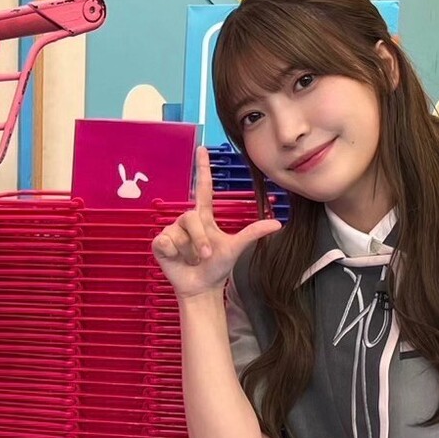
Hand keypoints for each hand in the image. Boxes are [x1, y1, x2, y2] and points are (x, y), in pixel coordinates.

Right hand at [152, 147, 282, 299]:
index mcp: (204, 217)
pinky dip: (173, 252)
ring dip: (189, 249)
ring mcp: (172, 231)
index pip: (203, 188)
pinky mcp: (160, 243)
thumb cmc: (217, 267)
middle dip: (200, 239)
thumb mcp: (235, 248)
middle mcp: (187, 221)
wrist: (200, 287)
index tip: (202, 149)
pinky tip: (175, 258)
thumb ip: (252, 233)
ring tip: (192, 259)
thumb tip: (278, 223)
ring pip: (179, 232)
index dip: (203, 169)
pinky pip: (166, 241)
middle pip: (191, 217)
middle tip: (206, 255)